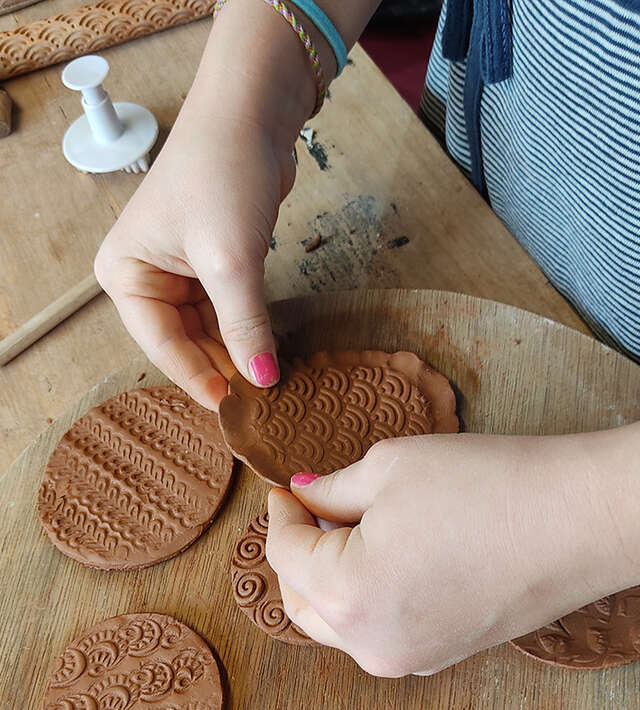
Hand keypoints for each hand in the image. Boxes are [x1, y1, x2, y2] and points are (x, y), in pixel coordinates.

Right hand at [95, 2, 314, 408]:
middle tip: (258, 401)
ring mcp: (179, 270)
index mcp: (125, 274)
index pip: (161, 344)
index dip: (199, 377)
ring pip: (208, 329)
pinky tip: (269, 351)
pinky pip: (227, 309)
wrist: (251, 112)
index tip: (233, 407)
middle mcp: (146, 276)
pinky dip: (247, 329)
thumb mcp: (231, 260)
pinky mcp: (212, 262)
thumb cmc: (222, 175)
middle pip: (184, 340)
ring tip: (268, 382)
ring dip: (237, 351)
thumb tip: (263, 380)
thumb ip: (244, 326)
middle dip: (221, 367)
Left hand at [266, 427, 639, 676]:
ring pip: (338, 624)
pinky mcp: (440, 655)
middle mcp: (371, 644)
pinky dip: (364, 597)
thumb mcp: (389, 468)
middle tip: (307, 509)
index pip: (285, 555)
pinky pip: (378, 630)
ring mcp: (408, 658)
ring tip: (343, 529)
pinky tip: (380, 557)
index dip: (279, 514)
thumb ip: (332, 489)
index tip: (283, 489)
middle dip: (295, 554)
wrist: (576, 520)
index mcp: (348, 596)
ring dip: (326, 579)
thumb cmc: (484, 486)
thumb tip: (305, 495)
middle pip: (301, 601)